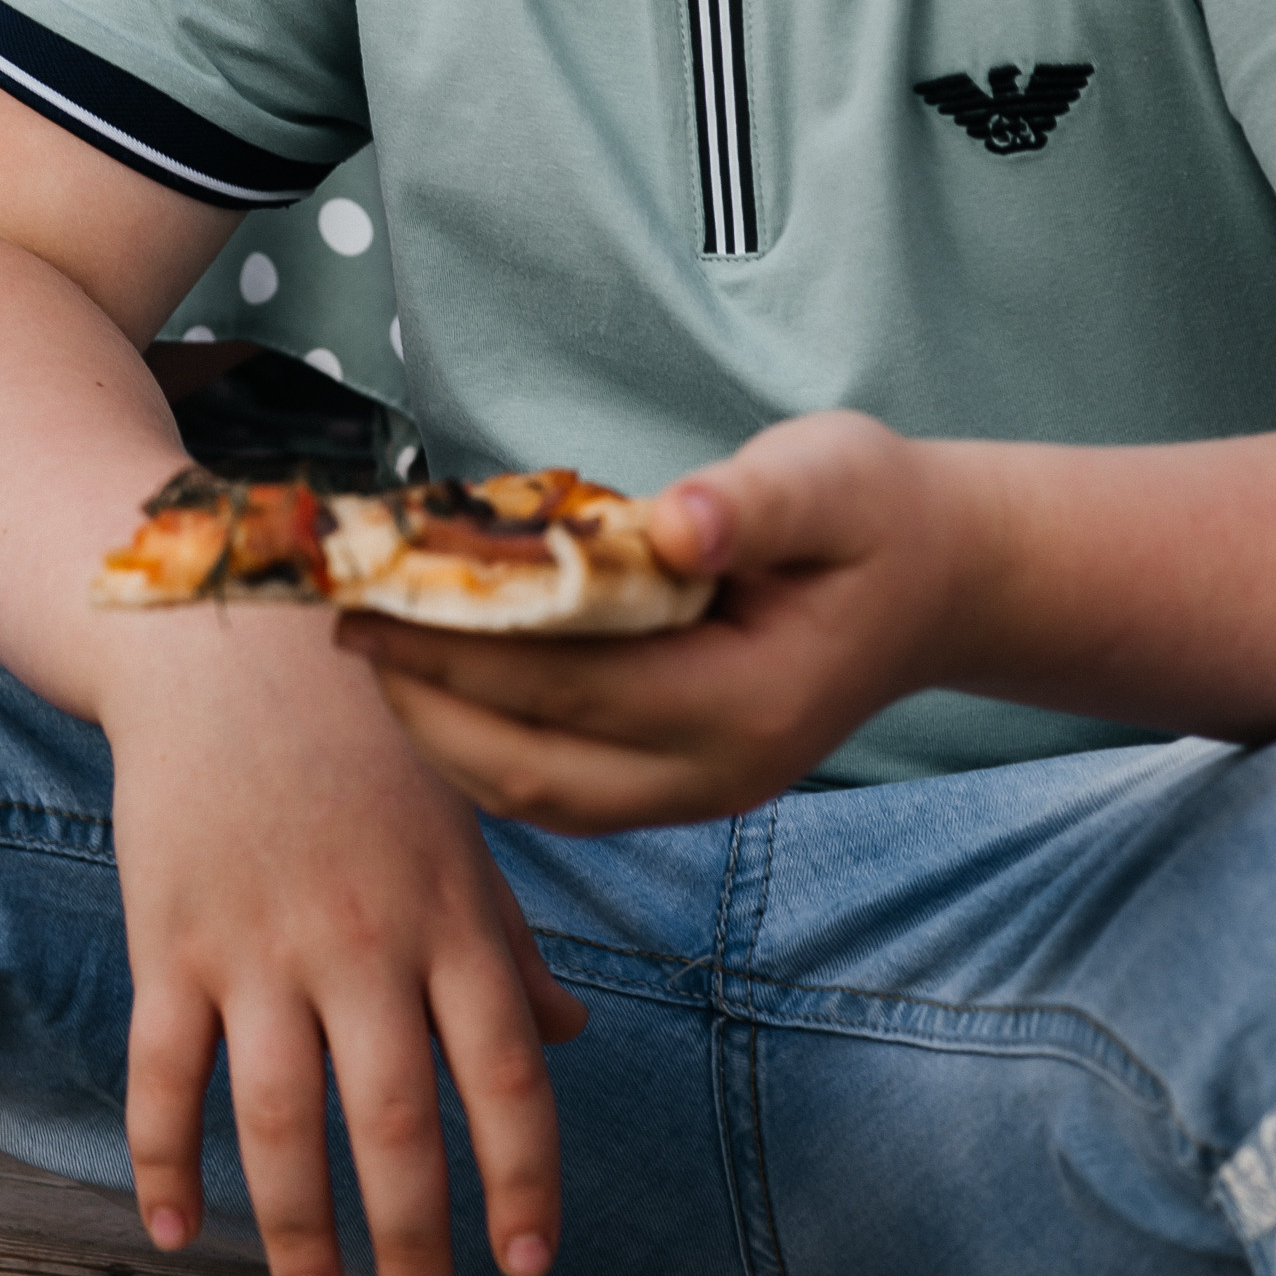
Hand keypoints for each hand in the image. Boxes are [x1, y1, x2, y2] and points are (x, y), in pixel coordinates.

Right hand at [102, 611, 581, 1275]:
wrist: (233, 638)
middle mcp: (364, 939)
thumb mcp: (459, 826)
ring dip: (298, 1233)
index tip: (529, 1267)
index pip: (506, 1079)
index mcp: (450, 915)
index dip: (523, 1184)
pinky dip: (163, 1163)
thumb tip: (571, 1037)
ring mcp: (260, 941)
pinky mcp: (171, 935)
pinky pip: (166, 1075)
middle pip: (396, 1126)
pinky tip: (176, 1229)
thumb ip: (510, 940)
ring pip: (281, 1124)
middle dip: (413, 1245)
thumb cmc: (365, 738)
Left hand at [338, 411, 966, 832]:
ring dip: (441, 728)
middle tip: (342, 623)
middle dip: (425, 697)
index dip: (463, 647)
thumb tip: (676, 524)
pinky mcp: (673, 783)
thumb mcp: (829, 481)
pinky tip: (435, 673)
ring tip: (371, 647)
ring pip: (531, 794)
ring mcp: (694, 792)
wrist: (933, 581)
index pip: (572, 688)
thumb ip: (750, 505)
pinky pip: (552, 786)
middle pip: (531, 766)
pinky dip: (480, 739)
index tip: (372, 596)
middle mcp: (715, 773)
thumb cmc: (871, 515)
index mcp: (749, 703)